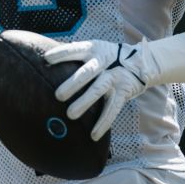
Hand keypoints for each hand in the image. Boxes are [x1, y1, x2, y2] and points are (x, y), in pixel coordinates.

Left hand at [45, 33, 184, 140]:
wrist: (141, 61)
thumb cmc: (106, 56)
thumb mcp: (94, 48)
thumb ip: (74, 54)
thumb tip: (44, 59)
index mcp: (93, 49)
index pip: (75, 50)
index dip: (61, 54)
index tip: (46, 59)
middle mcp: (104, 62)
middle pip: (87, 72)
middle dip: (73, 84)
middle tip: (58, 96)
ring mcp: (115, 77)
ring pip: (99, 90)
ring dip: (85, 103)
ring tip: (70, 115)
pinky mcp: (124, 91)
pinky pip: (113, 109)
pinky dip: (103, 122)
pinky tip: (93, 135)